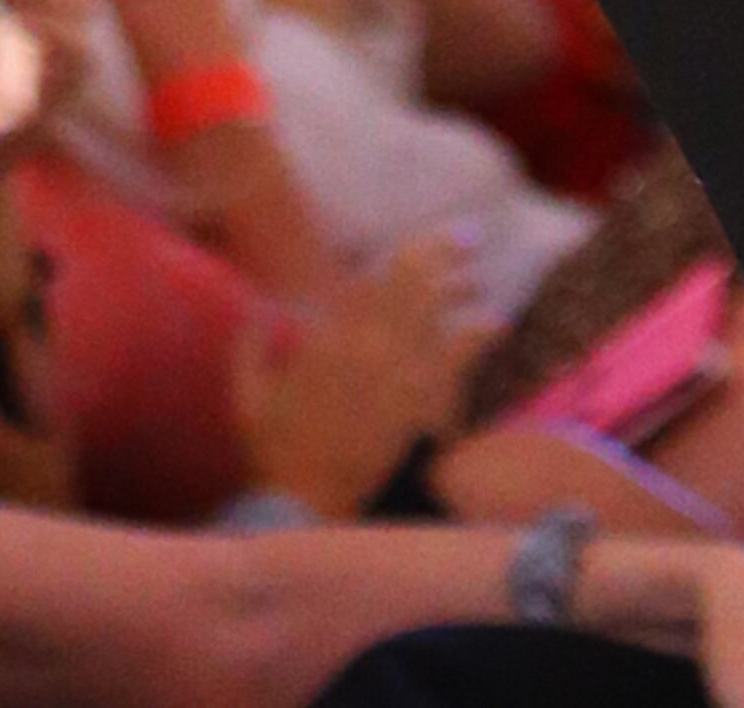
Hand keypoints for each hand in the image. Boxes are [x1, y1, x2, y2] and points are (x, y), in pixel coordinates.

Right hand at [230, 235, 481, 514]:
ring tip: (479, 278)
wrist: (304, 508)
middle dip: (443, 257)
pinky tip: (497, 323)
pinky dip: (477, 338)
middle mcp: (367, 348)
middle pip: (413, 288)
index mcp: (327, 338)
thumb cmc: (273, 453)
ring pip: (438, 319)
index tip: (430, 240)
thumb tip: (258, 305)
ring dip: (460, 292)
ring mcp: (397, 380)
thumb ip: (251, 343)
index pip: (376, 280)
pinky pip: (457, 365)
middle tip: (469, 236)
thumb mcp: (246, 393)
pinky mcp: (419, 413)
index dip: (408, 254)